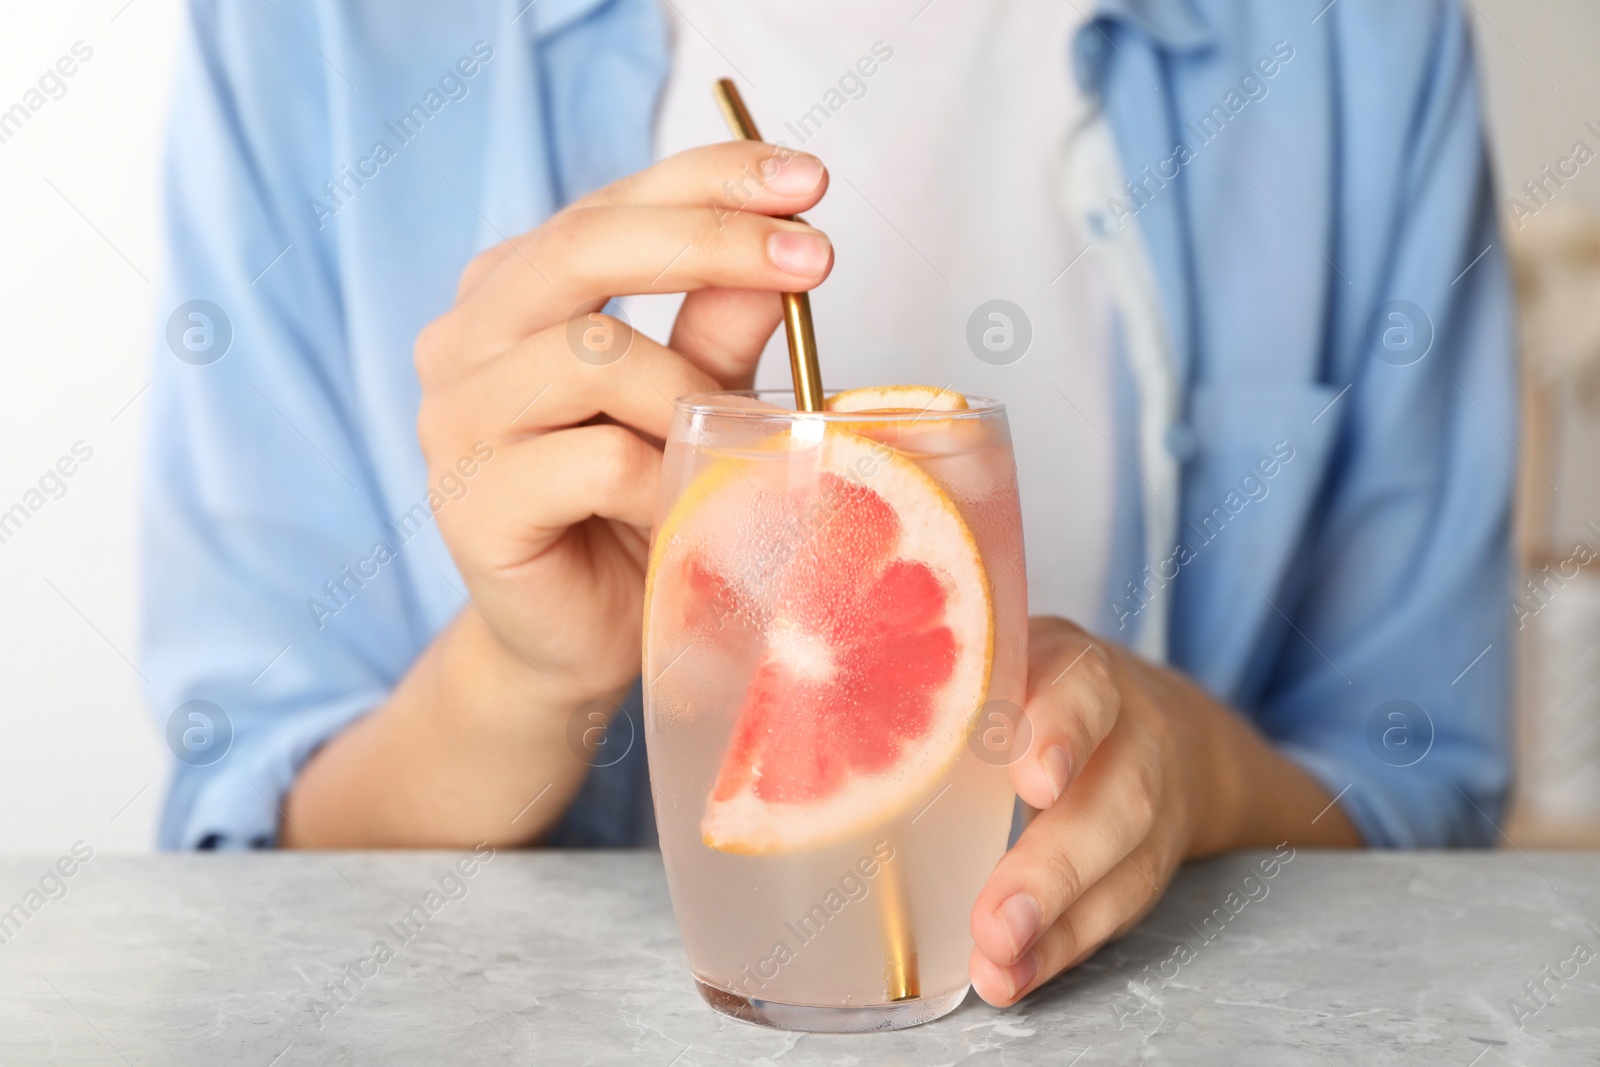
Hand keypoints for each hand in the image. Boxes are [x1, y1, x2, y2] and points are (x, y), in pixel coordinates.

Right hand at [414, 142, 832, 710]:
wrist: (580, 637)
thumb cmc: (635, 509)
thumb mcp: (694, 401)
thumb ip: (720, 328)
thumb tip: (788, 247)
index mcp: (512, 293)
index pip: (608, 203)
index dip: (709, 180)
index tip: (809, 180)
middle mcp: (466, 339)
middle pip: (583, 247)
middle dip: (712, 240)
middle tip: (813, 258)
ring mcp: (454, 419)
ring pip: (589, 353)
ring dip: (690, 392)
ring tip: (737, 441)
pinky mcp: (469, 501)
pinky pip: (592, 461)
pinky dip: (663, 479)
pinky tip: (684, 506)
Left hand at [967, 616, 1357, 1005]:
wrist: (1164, 717)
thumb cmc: (1047, 683)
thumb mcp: (1011, 649)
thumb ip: (959, 678)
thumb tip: (856, 709)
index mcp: (1081, 662)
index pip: (1081, 684)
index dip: (1062, 726)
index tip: (1033, 776)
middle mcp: (1131, 727)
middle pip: (1116, 794)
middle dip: (1056, 864)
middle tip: (997, 922)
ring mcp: (1156, 790)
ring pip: (1127, 860)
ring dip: (1060, 921)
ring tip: (1001, 964)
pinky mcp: (1156, 848)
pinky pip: (1122, 899)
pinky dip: (1066, 943)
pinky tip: (1016, 975)